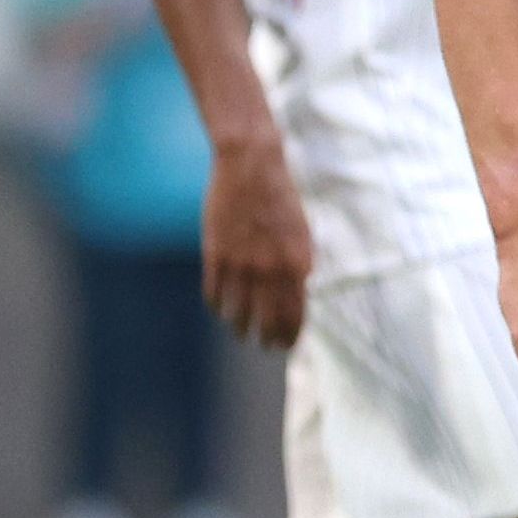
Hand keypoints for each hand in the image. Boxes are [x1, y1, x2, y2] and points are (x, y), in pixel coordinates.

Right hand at [199, 136, 312, 348]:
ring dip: (240, 327)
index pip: (295, 312)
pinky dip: (217, 306)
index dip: (291, 334)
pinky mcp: (215, 253)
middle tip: (265, 347)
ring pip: (238, 310)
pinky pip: (214, 291)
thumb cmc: (282, 199)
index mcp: (298, 264)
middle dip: (267, 338)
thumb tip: (301, 289)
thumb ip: (301, 262)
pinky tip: (220, 311)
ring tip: (241, 333)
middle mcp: (270, 269)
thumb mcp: (303, 232)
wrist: (252, 169)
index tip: (288, 346)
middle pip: (268, 318)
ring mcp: (241, 263)